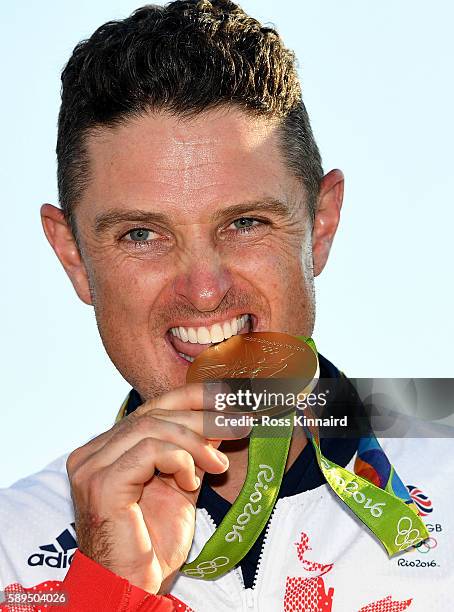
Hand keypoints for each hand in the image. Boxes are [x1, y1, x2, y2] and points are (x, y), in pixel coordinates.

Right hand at [66, 383, 240, 593]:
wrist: (132, 588)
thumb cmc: (153, 545)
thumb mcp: (181, 485)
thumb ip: (193, 452)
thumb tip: (220, 419)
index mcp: (108, 449)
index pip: (152, 408)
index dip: (191, 397)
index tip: (228, 396)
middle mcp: (93, 452)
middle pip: (154, 414)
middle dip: (203, 416)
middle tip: (239, 424)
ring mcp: (92, 466)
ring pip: (153, 427)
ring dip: (196, 442)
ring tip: (219, 464)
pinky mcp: (101, 483)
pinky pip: (149, 451)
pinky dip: (179, 460)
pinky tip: (191, 481)